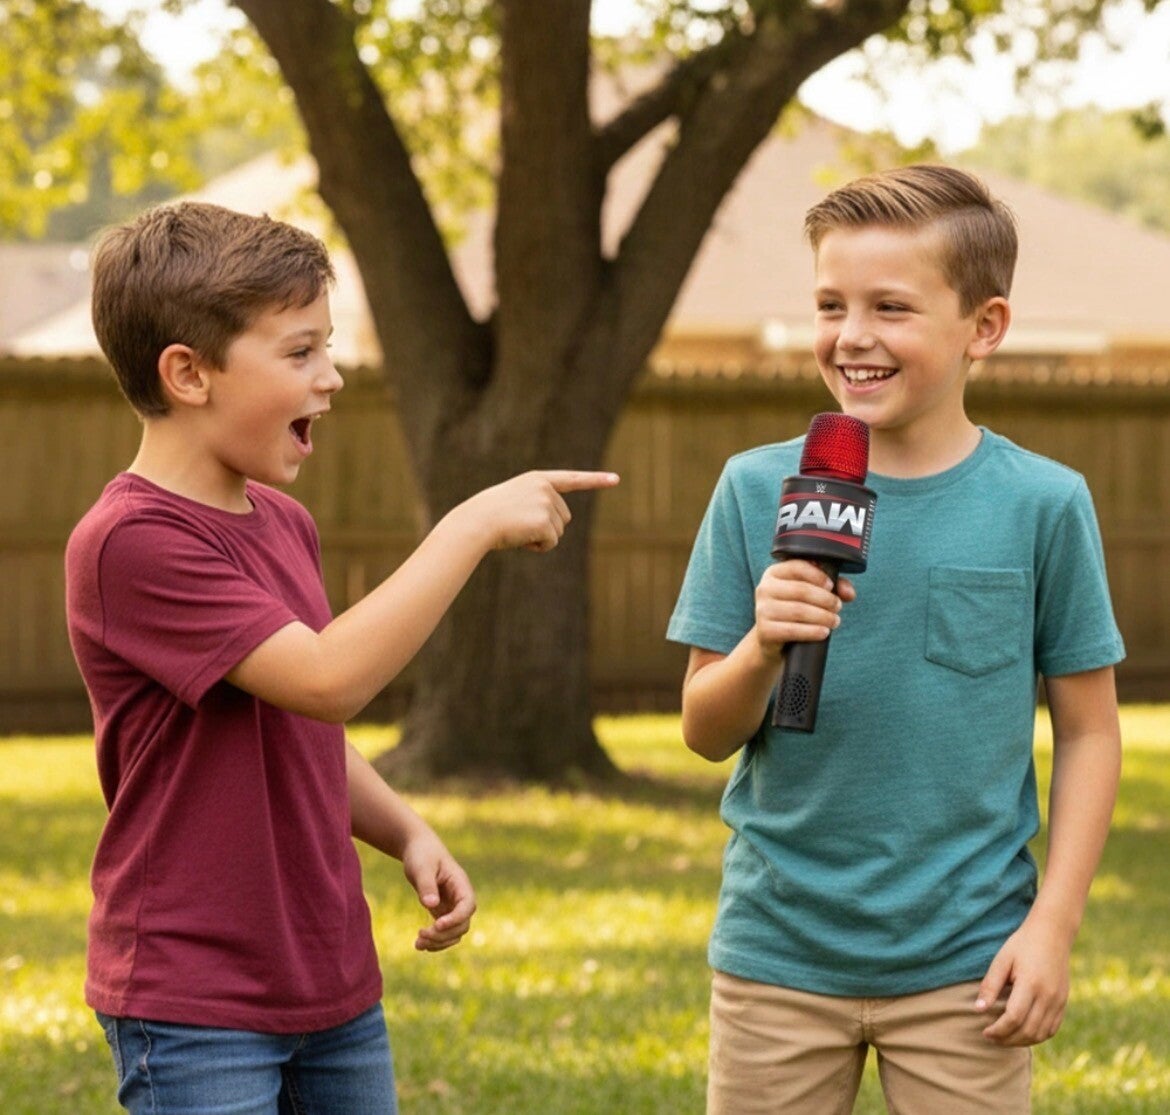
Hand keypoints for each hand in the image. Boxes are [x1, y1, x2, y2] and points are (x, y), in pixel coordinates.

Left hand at [400, 830, 476, 951]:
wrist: (418, 849)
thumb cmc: (422, 854)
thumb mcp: (422, 867)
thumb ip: (427, 885)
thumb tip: (431, 905)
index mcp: (460, 884)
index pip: (467, 906)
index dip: (456, 918)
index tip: (436, 924)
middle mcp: (460, 898)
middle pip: (462, 924)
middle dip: (443, 934)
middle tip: (420, 935)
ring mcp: (452, 906)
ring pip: (455, 933)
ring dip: (439, 942)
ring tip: (417, 945)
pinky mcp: (442, 912)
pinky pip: (445, 932)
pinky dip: (435, 941)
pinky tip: (420, 945)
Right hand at [461, 470, 619, 553]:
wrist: (475, 522)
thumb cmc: (488, 515)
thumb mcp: (512, 502)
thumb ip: (535, 505)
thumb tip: (550, 527)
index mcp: (537, 479)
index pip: (572, 479)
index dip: (595, 480)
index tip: (616, 479)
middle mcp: (546, 488)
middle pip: (564, 517)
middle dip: (547, 527)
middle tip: (520, 525)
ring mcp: (546, 504)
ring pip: (559, 531)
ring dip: (541, 537)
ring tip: (517, 530)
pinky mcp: (545, 521)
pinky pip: (551, 542)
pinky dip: (539, 546)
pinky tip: (521, 539)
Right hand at [753, 559, 854, 658]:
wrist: (772, 638)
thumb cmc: (794, 609)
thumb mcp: (811, 593)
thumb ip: (833, 586)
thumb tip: (848, 592)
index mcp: (774, 573)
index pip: (796, 567)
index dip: (817, 575)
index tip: (831, 586)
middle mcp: (764, 588)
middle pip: (800, 590)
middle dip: (825, 599)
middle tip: (838, 607)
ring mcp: (762, 610)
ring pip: (798, 610)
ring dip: (822, 617)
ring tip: (834, 621)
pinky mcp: (764, 630)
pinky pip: (792, 630)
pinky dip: (812, 632)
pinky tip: (823, 632)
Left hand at [975, 911, 1072, 1045]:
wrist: (1052, 934)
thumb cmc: (1022, 945)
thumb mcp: (1002, 960)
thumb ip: (991, 985)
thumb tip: (978, 1009)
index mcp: (1031, 984)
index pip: (1014, 1018)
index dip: (998, 1029)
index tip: (984, 1031)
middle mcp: (1048, 996)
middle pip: (1028, 1030)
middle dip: (1007, 1039)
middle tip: (991, 1037)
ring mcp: (1058, 1001)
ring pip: (1041, 1034)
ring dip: (1021, 1041)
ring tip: (1003, 1038)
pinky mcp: (1063, 1003)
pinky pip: (1051, 1029)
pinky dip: (1036, 1036)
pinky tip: (1021, 1033)